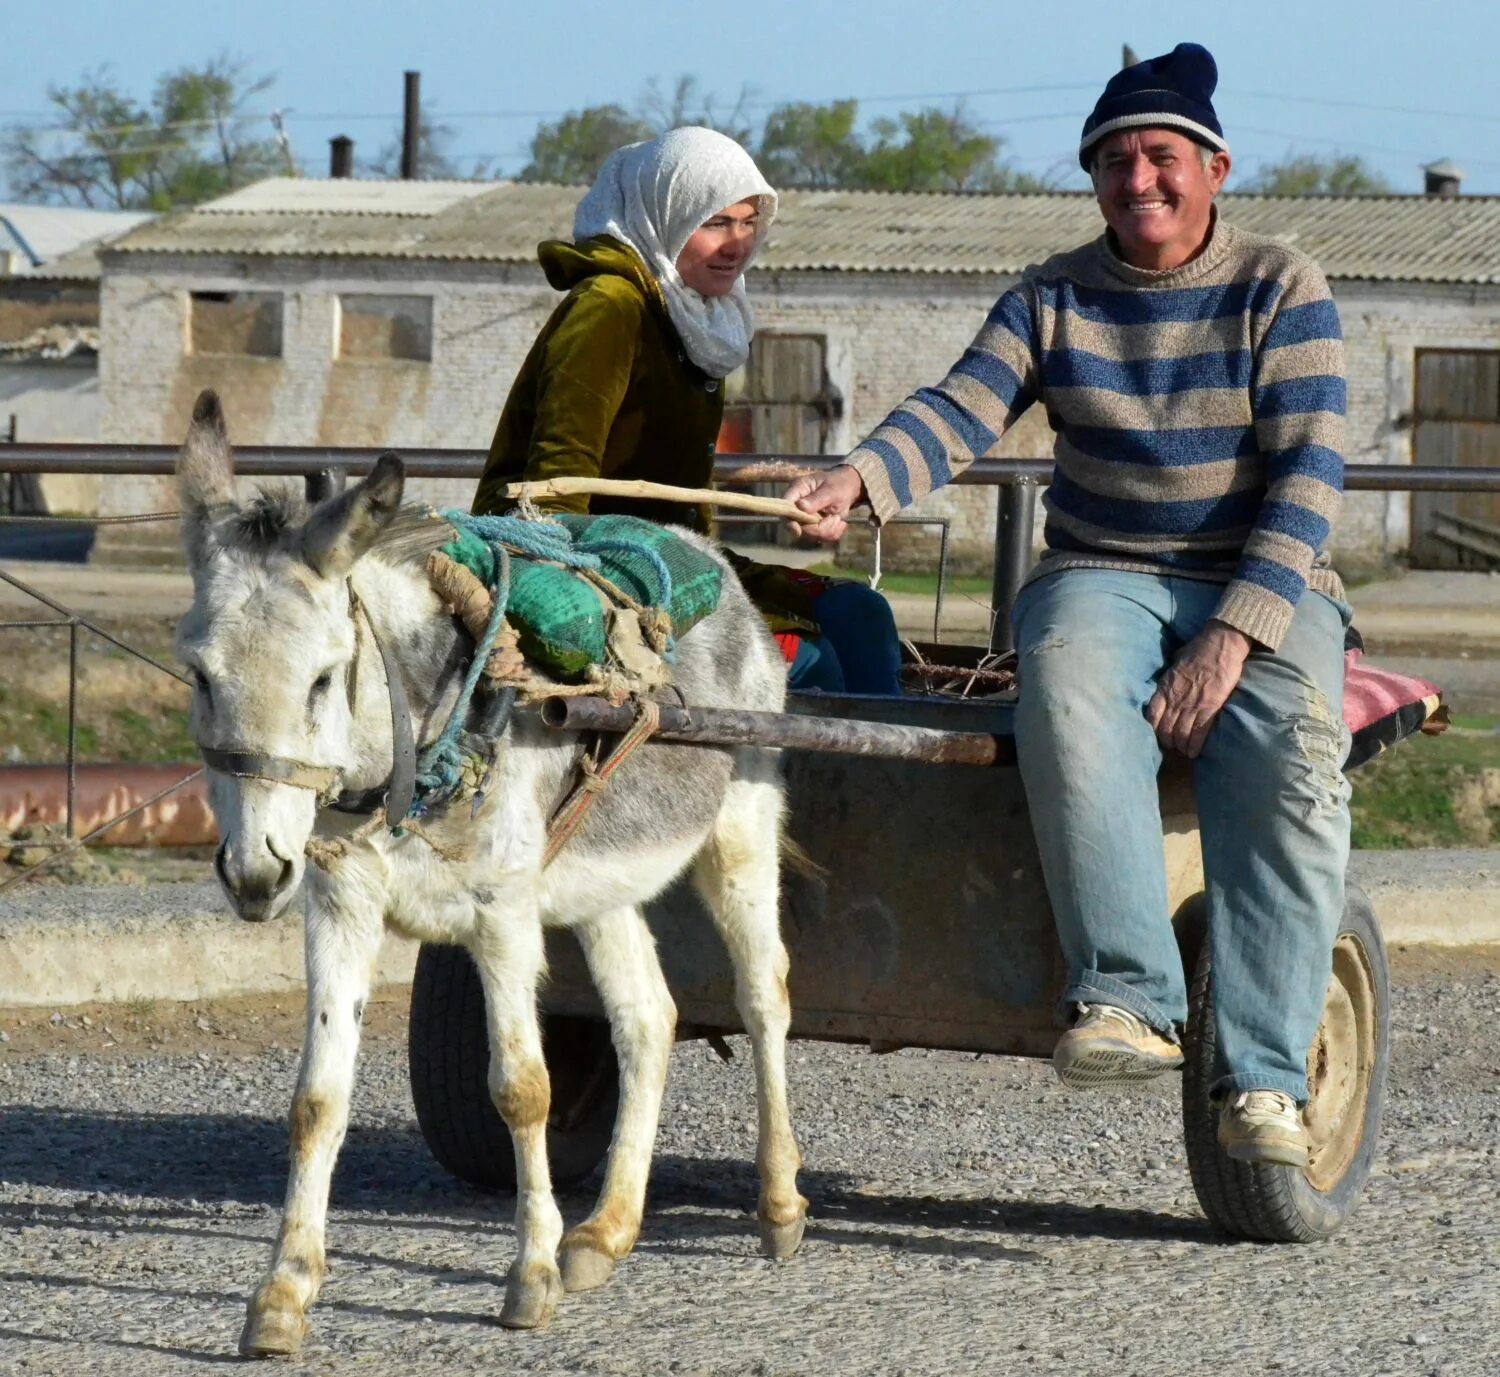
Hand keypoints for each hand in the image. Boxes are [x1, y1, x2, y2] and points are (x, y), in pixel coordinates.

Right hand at [783, 465, 865, 542]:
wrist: (849, 489)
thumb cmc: (838, 484)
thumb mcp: (831, 489)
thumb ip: (816, 498)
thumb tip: (800, 506)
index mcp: (797, 490)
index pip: (784, 507)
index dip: (789, 520)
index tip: (798, 529)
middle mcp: (797, 506)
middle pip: (796, 526)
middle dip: (818, 528)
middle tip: (835, 519)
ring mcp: (804, 518)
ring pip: (810, 535)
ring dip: (828, 530)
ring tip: (838, 518)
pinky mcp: (814, 527)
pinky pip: (820, 538)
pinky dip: (833, 533)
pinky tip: (839, 522)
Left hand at [1146, 621, 1253, 758]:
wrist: (1219, 645)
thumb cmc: (1197, 650)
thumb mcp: (1174, 663)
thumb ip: (1169, 677)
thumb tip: (1165, 682)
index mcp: (1165, 687)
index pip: (1151, 714)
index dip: (1151, 728)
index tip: (1155, 734)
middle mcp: (1176, 699)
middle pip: (1165, 728)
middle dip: (1166, 741)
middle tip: (1170, 747)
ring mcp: (1193, 704)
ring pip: (1181, 733)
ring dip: (1180, 746)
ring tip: (1182, 751)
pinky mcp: (1210, 707)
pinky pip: (1199, 732)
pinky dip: (1195, 745)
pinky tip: (1193, 752)